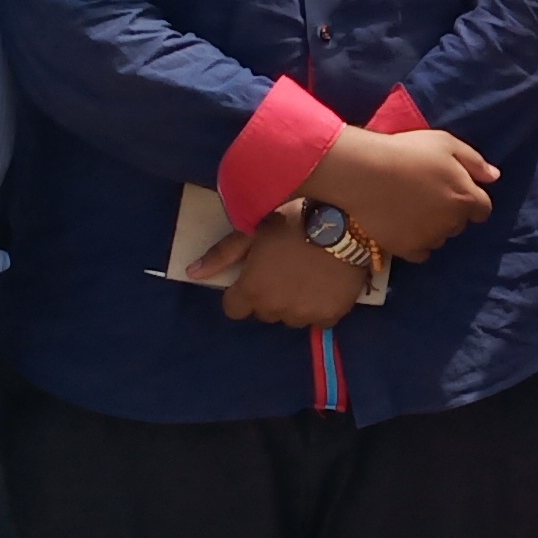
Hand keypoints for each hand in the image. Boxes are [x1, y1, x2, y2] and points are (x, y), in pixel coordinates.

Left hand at [218, 221, 365, 328]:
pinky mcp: (331, 315)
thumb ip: (222, 255)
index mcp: (251, 289)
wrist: (345, 220)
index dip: (243, 291)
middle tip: (285, 268)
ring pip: (292, 317)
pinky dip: (321, 306)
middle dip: (270, 295)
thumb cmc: (294, 218)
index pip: (234, 308)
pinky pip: (319, 319)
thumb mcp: (253, 230)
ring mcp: (304, 314)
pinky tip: (327, 283)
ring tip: (308, 275)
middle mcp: (274, 308)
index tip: (256, 274)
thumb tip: (192, 273)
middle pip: (264, 312)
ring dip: (295, 303)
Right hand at [299, 127, 495, 259]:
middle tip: (427, 195)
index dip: (471, 200)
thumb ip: (475, 162)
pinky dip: (416, 243)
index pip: (483, 209)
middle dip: (450, 212)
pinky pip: (421, 253)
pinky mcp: (406, 249)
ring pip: (440, 238)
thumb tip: (494, 177)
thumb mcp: (446, 144)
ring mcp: (429, 238)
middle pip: (459, 224)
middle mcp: (452, 223)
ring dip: (433, 228)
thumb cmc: (407, 152)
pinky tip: (403, 226)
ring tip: (411, 209)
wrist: (365, 172)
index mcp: (465, 197)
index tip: (454, 191)